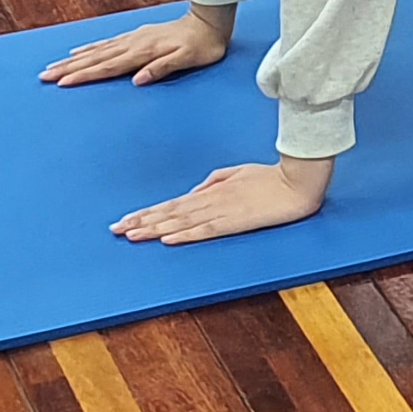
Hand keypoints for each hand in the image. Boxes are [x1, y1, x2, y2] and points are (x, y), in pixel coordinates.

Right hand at [39, 7, 236, 87]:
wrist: (210, 21)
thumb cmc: (202, 46)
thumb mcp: (189, 59)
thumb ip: (163, 68)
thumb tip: (139, 79)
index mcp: (143, 52)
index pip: (108, 67)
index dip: (85, 76)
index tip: (63, 83)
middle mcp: (133, 44)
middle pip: (95, 59)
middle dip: (68, 68)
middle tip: (44, 76)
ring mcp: (132, 39)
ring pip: (96, 51)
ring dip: (73, 60)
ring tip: (53, 66)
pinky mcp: (135, 36)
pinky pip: (105, 44)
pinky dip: (89, 49)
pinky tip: (77, 52)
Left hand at [114, 157, 333, 244]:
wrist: (297, 182)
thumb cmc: (270, 177)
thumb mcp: (237, 172)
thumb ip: (213, 181)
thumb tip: (194, 191)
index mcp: (211, 191)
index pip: (171, 204)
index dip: (146, 213)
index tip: (125, 220)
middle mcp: (210, 201)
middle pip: (168, 213)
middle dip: (140, 221)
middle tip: (115, 230)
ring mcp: (221, 211)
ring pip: (180, 221)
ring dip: (154, 228)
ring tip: (131, 235)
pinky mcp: (235, 221)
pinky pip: (205, 230)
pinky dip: (184, 234)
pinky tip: (167, 239)